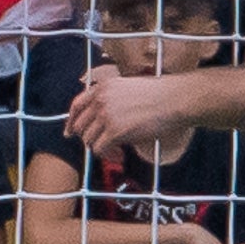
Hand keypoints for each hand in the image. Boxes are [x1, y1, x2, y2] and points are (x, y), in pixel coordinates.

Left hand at [64, 62, 189, 152]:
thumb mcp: (128, 88)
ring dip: (101, 149)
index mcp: (103, 87)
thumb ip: (111, 99)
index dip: (71, 121)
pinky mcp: (115, 131)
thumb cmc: (159, 95)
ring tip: (117, 153)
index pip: (76, 105)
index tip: (69, 133)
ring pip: (88, 140)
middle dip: (88, 139)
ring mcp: (106, 115)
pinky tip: (120, 155)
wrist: (174, 99)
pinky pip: (99, 149)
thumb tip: (100, 121)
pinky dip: (107, 156)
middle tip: (103, 147)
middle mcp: (100, 100)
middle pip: (80, 126)